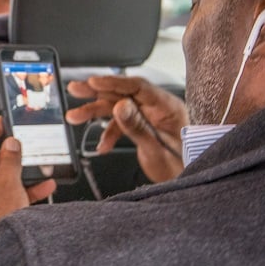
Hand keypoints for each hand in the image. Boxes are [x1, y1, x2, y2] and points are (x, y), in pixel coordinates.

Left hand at [0, 117, 55, 222]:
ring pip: (7, 176)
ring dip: (25, 171)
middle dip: (14, 151)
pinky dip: (28, 188)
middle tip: (28, 143)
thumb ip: (10, 160)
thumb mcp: (7, 183)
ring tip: (41, 165)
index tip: (5, 118)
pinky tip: (45, 186)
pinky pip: (13, 192)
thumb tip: (11, 143)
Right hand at [65, 75, 186, 182]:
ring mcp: (151, 117)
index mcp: (168, 108)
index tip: (93, 82)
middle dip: (97, 92)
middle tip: (75, 89)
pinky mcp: (145, 127)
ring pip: (119, 107)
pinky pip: (122, 123)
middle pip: (124, 93)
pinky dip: (109, 132)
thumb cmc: (181, 169)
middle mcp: (159, 108)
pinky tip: (101, 145)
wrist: (190, 182)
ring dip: (96, 113)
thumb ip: (137, 128)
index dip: (114, 83)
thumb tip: (119, 106)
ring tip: (74, 116)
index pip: (138, 87)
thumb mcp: (156, 150)